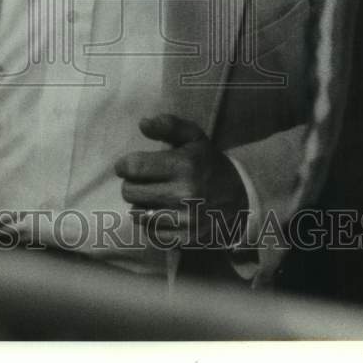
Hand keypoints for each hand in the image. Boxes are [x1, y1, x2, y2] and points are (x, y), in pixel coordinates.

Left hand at [113, 113, 248, 245]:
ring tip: (153, 195)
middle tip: (142, 180)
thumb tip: (142, 124)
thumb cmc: (207, 162)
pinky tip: (160, 211)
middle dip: (131, 183)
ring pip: (137, 213)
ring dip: (140, 203)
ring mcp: (185, 219)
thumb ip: (167, 125)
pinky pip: (149, 232)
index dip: (124, 165)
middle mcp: (185, 193)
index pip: (134, 167)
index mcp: (184, 165)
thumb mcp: (193, 136)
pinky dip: (149, 223)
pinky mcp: (185, 238)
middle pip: (130, 192)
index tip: (127, 165)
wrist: (238, 195)